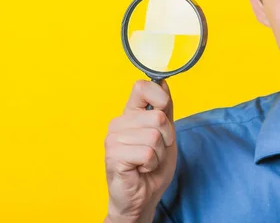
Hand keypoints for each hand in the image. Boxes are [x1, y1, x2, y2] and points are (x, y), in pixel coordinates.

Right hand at [104, 79, 176, 222]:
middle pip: (157, 117)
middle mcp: (119, 123)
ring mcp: (113, 139)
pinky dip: (151, 164)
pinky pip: (147, 153)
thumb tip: (163, 82)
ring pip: (154, 137)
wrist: (144, 196)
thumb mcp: (166, 133)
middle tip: (156, 151)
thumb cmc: (153, 166)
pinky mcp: (113, 156)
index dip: (160, 97)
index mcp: (130, 114)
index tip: (163, 111)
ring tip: (147, 161)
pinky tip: (141, 169)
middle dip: (166, 138)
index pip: (142, 87)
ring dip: (159, 154)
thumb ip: (165, 108)